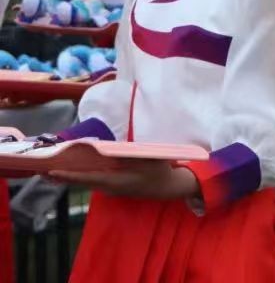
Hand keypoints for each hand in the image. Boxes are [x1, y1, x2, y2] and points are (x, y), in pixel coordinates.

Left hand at [49, 160, 198, 199]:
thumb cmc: (159, 170)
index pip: (89, 178)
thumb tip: (107, 150)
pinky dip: (78, 177)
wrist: (167, 187)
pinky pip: (91, 182)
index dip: (71, 176)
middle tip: (41, 172)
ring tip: (49, 172)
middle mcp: (110, 187)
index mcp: (118, 181)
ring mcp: (111, 189)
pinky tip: (68, 173)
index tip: (54, 172)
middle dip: (62, 178)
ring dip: (68, 178)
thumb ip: (129, 154)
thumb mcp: (148, 159)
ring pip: (85, 183)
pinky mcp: (111, 187)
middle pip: (82, 183)